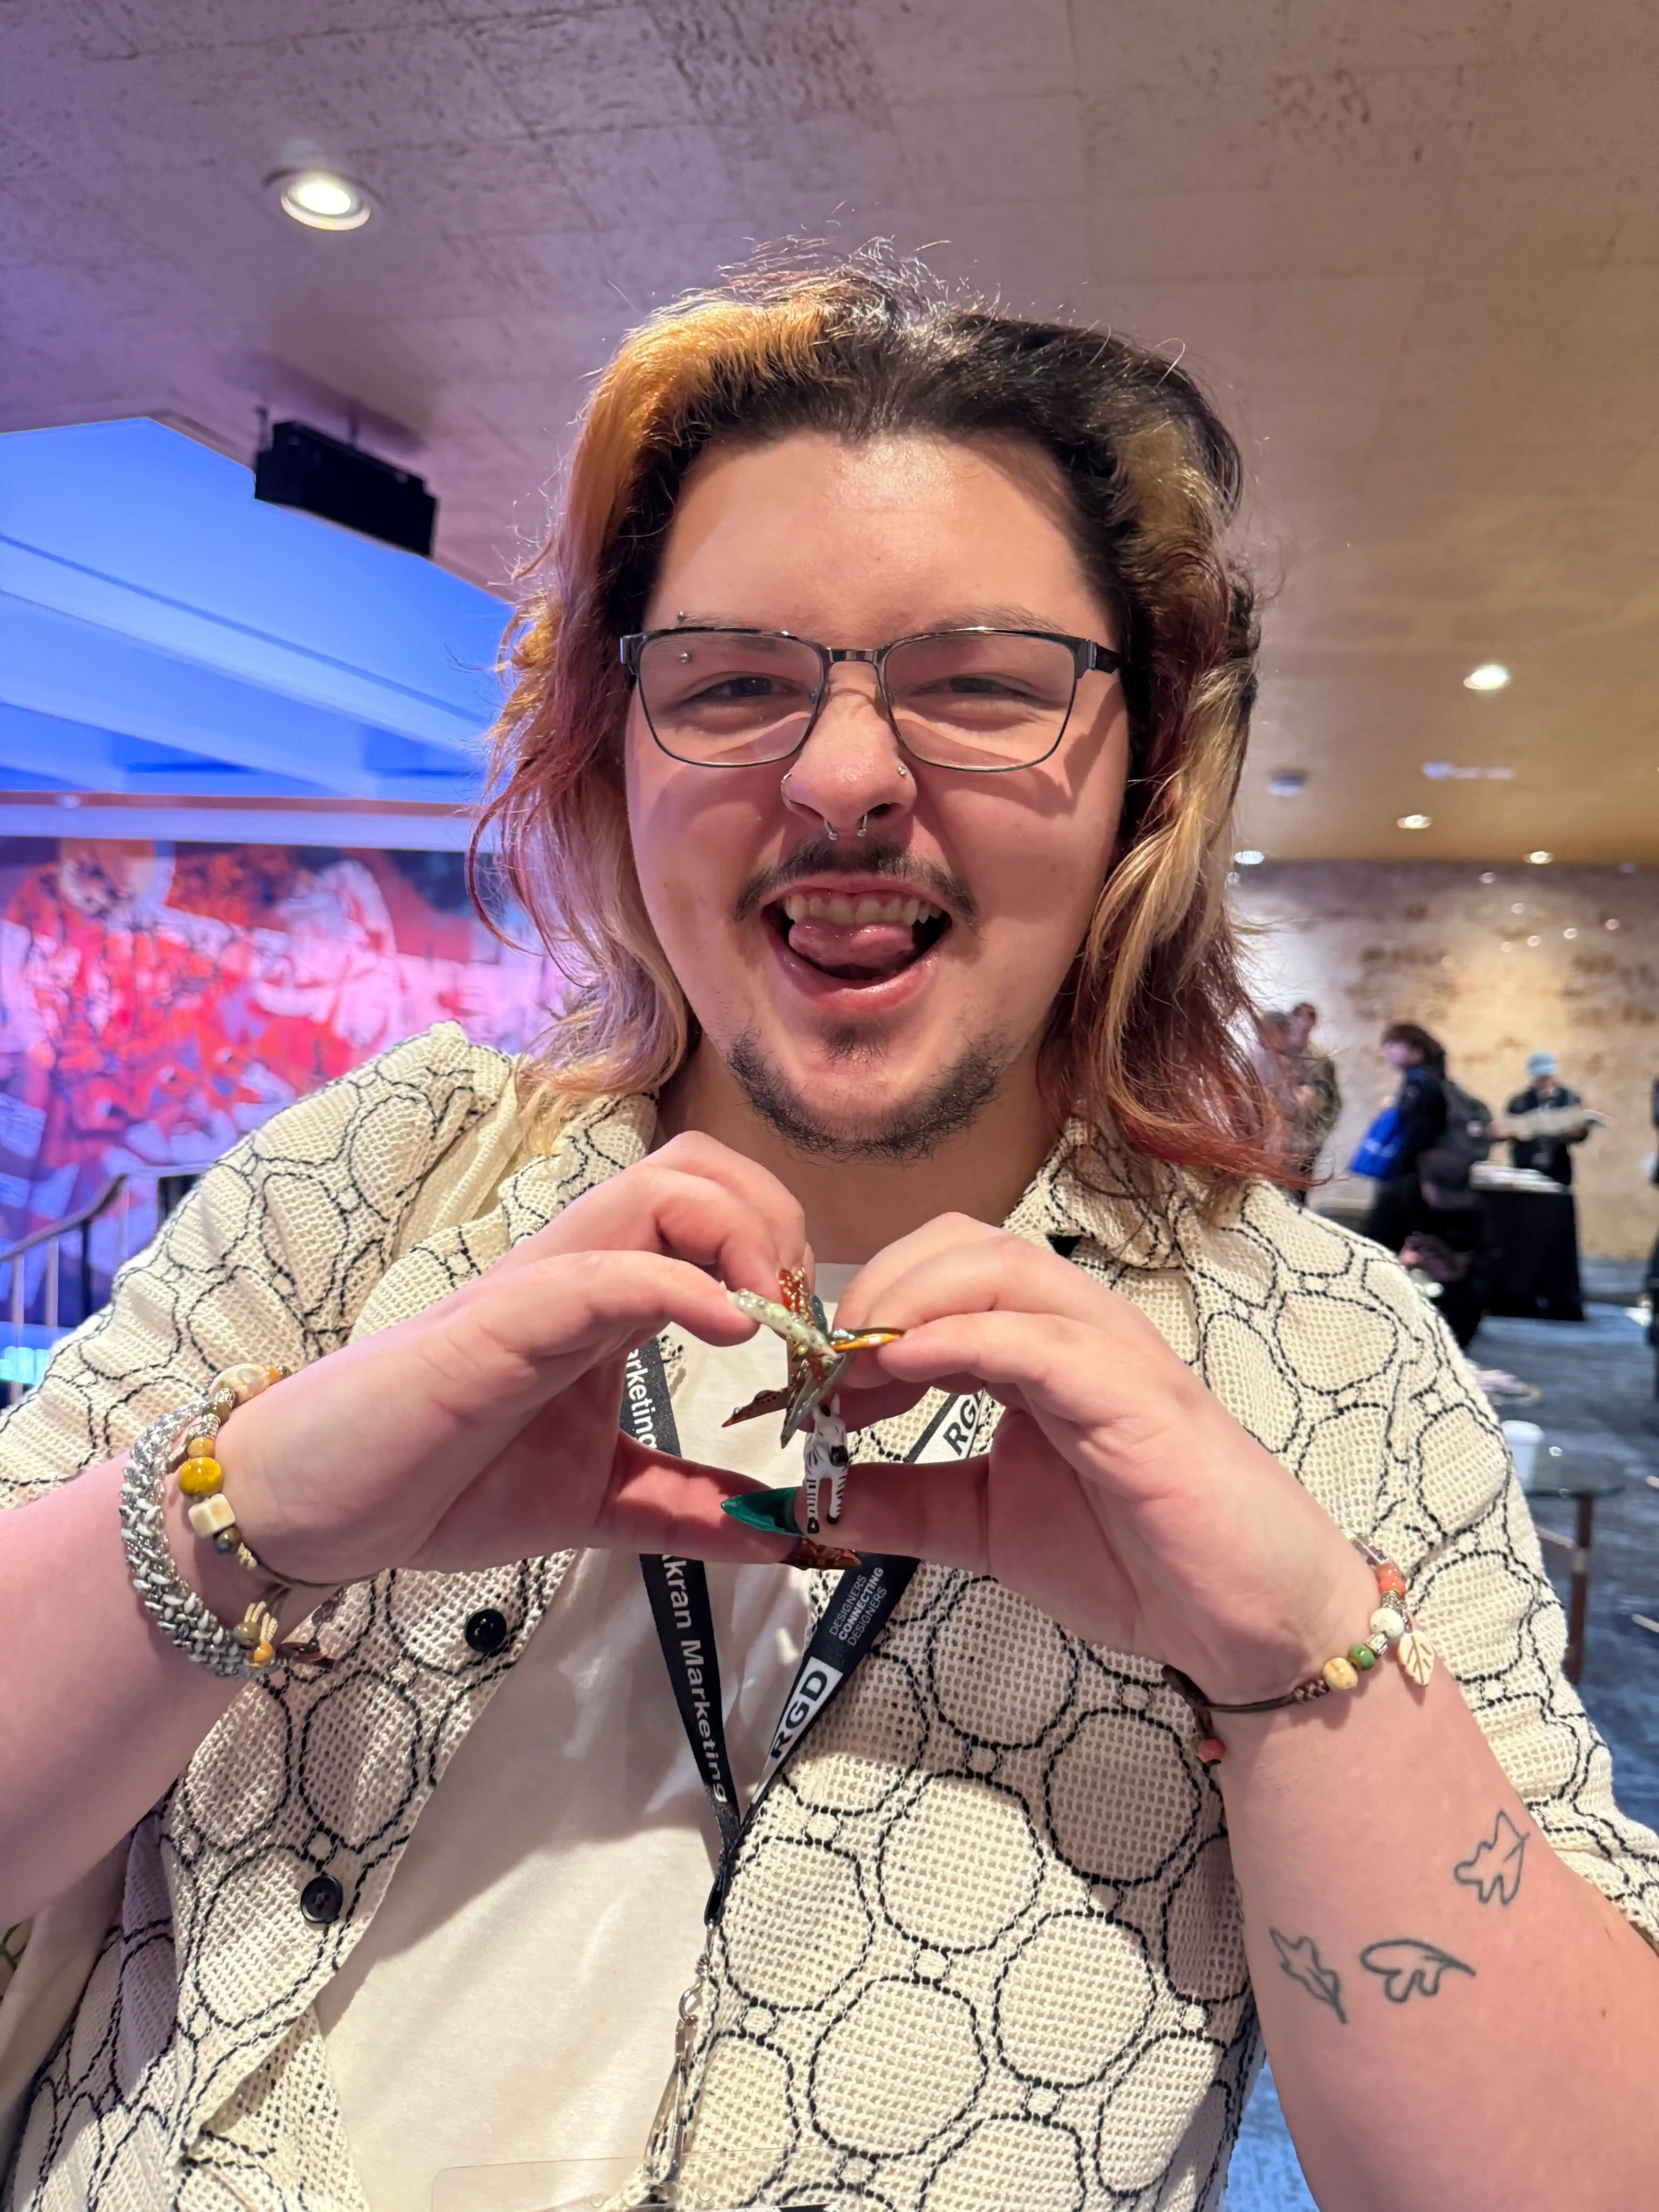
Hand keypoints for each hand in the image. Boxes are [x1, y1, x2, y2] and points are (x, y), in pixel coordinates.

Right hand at [213, 1134, 807, 1583]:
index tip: (813, 1355)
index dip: (785, 1258)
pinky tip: (733, 1332)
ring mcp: (537, 1288)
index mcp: (605, 1298)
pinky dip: (681, 1287)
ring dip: (742, 1237)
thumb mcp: (599, 1505)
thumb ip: (688, 1510)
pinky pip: (602, 1272)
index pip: (713, 1208)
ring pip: (660, 1186)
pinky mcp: (496, 1325)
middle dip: (776, 1223)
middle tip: (800, 1326)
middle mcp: (578, 1270)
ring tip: (772, 1325)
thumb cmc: (441, 1483)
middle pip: (701, 1166)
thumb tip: (784, 1533)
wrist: (315, 1509)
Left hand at [819, 1217, 1373, 1702]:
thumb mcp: (982, 1529)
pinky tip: (908, 1368)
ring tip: (856, 1365)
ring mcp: (1112, 1357)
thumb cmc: (1134, 1560)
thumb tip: (808, 1501)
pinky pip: (1041, 1342)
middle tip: (827, 1365)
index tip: (813, 1380)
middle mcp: (1076, 1332)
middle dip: (880, 1287)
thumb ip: (902, 1505)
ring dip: (911, 1301)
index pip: (942, 1274)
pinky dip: (965, 1340)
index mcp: (1039, 1349)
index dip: (864, 1309)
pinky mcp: (1139, 1401)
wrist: (1247, 1623)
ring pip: (1003, 1270)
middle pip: (964, 1245)